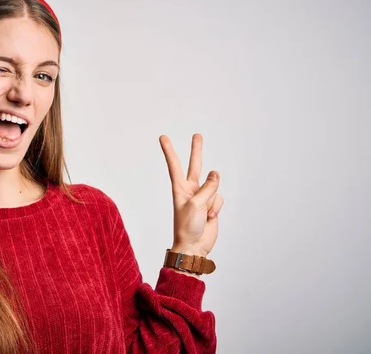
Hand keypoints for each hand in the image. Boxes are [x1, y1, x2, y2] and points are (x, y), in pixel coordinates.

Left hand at [159, 134, 223, 256]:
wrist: (194, 246)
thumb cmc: (187, 227)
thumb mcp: (195, 204)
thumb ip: (207, 187)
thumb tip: (216, 173)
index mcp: (179, 188)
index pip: (174, 165)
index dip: (169, 150)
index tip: (162, 137)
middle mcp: (190, 189)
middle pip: (195, 166)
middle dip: (196, 150)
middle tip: (197, 135)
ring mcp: (202, 197)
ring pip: (214, 186)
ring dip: (212, 199)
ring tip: (205, 213)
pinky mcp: (212, 205)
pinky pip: (219, 198)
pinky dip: (217, 207)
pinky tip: (210, 217)